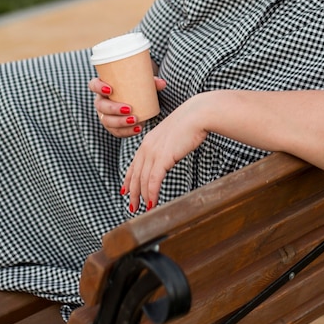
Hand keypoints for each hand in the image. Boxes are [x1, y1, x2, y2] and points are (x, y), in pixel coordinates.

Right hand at [89, 76, 165, 137]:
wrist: (138, 97)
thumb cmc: (136, 85)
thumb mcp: (143, 81)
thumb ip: (152, 82)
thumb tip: (163, 83)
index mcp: (104, 86)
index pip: (93, 85)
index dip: (98, 87)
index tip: (110, 89)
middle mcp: (101, 101)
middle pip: (101, 106)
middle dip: (113, 109)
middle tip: (129, 108)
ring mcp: (105, 115)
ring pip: (107, 121)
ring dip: (120, 122)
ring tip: (135, 120)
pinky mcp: (113, 126)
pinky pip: (116, 132)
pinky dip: (127, 132)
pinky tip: (138, 129)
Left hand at [122, 96, 208, 211]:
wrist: (197, 115)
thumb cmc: (191, 123)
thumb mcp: (173, 135)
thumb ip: (167, 146)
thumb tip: (170, 155)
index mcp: (148, 141)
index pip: (134, 164)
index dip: (129, 179)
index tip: (125, 190)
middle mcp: (147, 147)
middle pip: (135, 175)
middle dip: (133, 192)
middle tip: (133, 206)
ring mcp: (153, 152)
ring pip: (143, 180)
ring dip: (143, 196)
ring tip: (145, 208)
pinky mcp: (163, 158)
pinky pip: (153, 181)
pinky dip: (152, 194)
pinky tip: (152, 203)